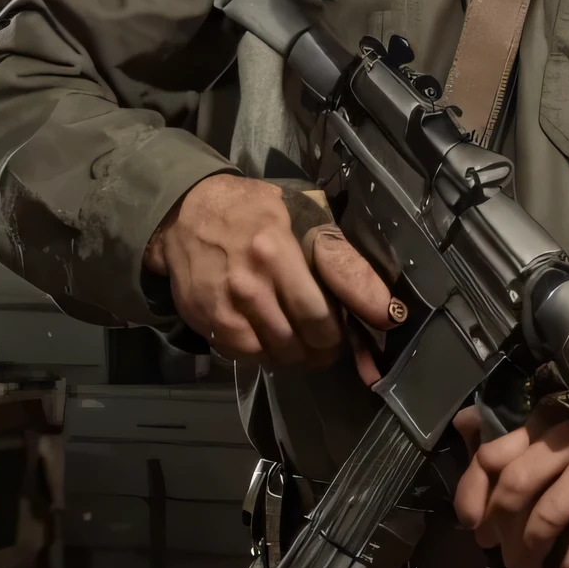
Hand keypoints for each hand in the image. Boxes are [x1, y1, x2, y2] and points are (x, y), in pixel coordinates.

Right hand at [144, 173, 397, 368]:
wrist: (183, 215)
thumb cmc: (250, 211)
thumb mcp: (297, 211)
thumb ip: (332, 249)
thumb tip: (374, 293)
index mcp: (278, 245)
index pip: (329, 293)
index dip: (361, 312)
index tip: (385, 321)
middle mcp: (254, 278)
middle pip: (309, 333)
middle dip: (330, 345)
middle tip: (335, 343)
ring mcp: (229, 304)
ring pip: (281, 352)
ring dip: (301, 356)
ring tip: (307, 347)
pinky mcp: (209, 321)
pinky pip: (249, 356)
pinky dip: (268, 356)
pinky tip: (274, 343)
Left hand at [452, 395, 568, 567]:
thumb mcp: (568, 459)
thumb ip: (518, 447)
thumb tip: (463, 425)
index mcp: (556, 422)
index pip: (495, 453)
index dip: (474, 495)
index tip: (476, 530)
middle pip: (516, 485)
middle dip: (505, 538)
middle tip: (511, 566)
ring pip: (548, 513)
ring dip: (534, 561)